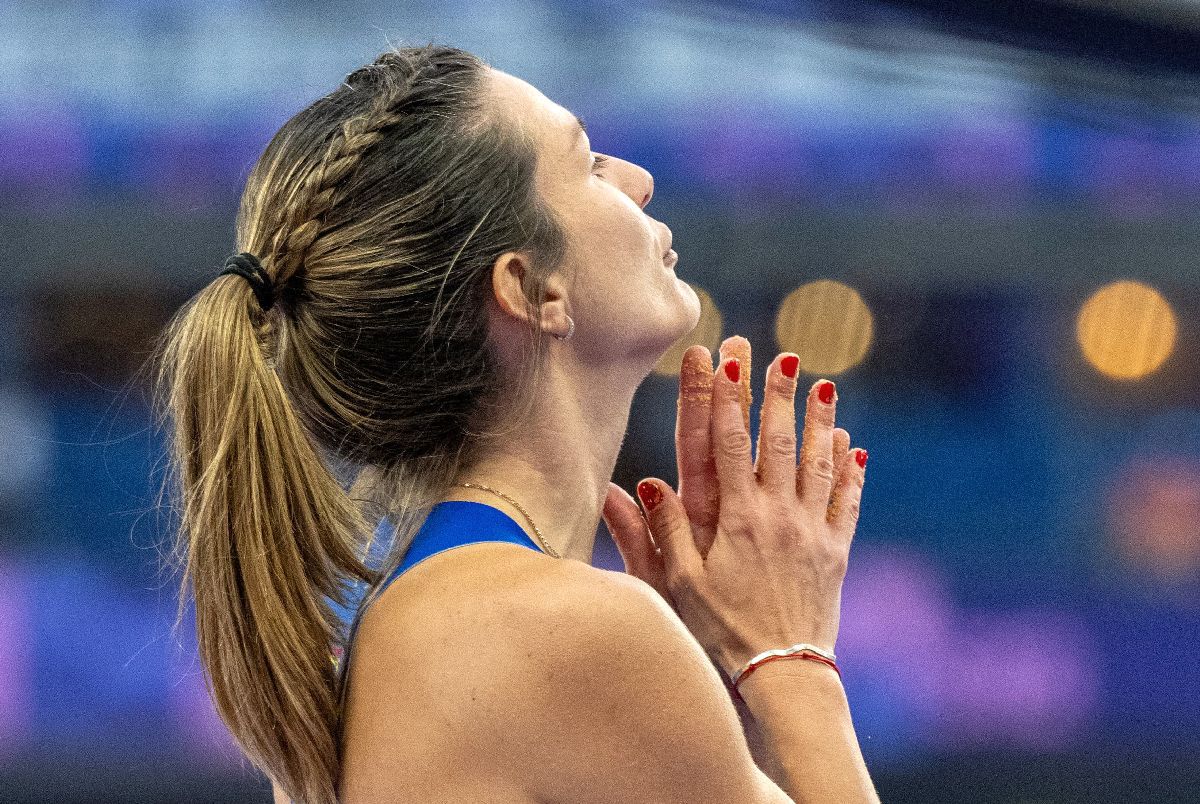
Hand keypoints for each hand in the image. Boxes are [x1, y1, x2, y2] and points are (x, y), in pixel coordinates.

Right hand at [602, 336, 865, 673]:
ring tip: (824, 385)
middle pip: (779, 442)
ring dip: (820, 421)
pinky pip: (845, 501)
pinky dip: (849, 471)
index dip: (728, 401)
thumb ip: (661, 532)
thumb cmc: (721, 629)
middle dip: (778, 395)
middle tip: (782, 356)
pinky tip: (852, 447)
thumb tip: (641, 484)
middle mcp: (778, 515)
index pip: (729, 445)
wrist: (782, 673)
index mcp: (737, 518)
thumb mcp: (679, 585)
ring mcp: (812, 531)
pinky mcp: (835, 552)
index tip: (728, 363)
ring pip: (818, 464)